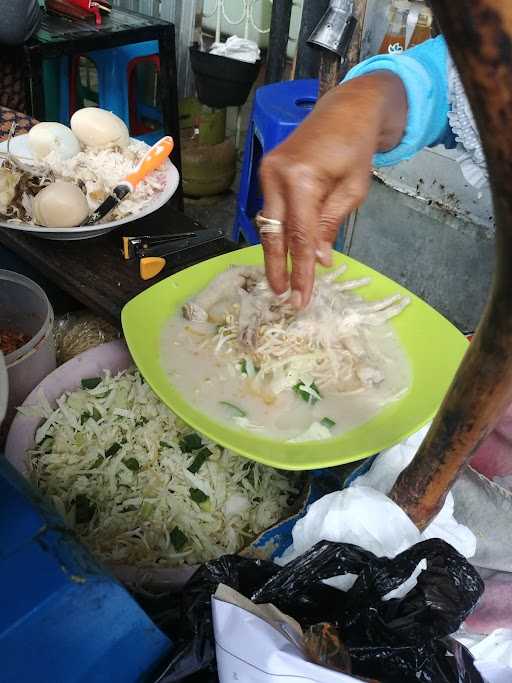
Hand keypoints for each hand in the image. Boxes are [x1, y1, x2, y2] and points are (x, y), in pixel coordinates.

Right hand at [259, 72, 407, 307]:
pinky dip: (278, 233)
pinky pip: (271, 210)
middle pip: (273, 233)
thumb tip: (318, 260)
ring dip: (274, 253)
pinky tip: (283, 252)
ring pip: (267, 224)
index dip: (300, 270)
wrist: (346, 109)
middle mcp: (276, 175)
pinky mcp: (267, 171)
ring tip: (282, 281)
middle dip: (277, 268)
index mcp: (301, 179)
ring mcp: (267, 171)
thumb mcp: (353, 191)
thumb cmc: (356, 148)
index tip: (301, 298)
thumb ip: (330, 225)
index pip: (300, 236)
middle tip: (282, 297)